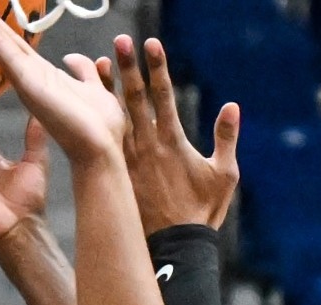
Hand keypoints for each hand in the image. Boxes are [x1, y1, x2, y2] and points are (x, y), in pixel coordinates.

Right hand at [0, 4, 125, 165]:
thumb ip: (83, 72)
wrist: (102, 150)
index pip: (12, 42)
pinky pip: (7, 57)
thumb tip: (71, 58)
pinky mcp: (29, 86)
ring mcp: (26, 81)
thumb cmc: (100, 127)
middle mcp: (28, 76)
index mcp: (41, 74)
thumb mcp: (94, 89)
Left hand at [104, 36, 239, 234]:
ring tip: (97, 63)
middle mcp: (147, 145)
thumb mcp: (224, 176)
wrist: (174, 246)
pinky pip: (105, 139)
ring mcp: (129, 158)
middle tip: (120, 42)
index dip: (158, 69)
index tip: (151, 44)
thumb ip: (226, 139)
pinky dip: (98, 118)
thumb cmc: (202, 212)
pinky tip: (88, 102)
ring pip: (115, 116)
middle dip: (129, 68)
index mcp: (172, 143)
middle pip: (135, 99)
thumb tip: (232, 105)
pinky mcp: (118, 171)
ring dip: (107, 89)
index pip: (164, 97)